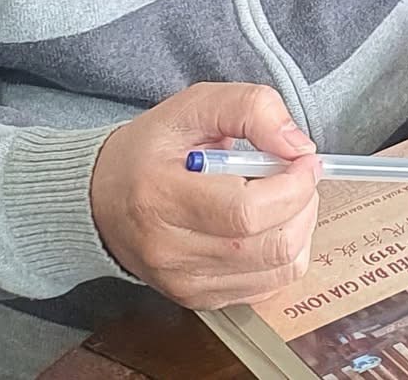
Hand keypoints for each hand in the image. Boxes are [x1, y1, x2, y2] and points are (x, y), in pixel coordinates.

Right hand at [90, 83, 321, 309]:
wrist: (102, 198)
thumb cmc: (150, 150)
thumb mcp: (195, 106)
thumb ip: (251, 109)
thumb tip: (298, 146)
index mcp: (160, 197)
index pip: (246, 212)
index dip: (293, 186)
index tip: (305, 160)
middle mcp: (169, 251)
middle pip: (270, 245)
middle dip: (303, 204)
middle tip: (297, 176)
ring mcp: (184, 283)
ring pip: (279, 270)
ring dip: (300, 229)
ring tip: (283, 198)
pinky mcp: (199, 299)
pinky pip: (268, 286)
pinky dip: (285, 255)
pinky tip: (268, 225)